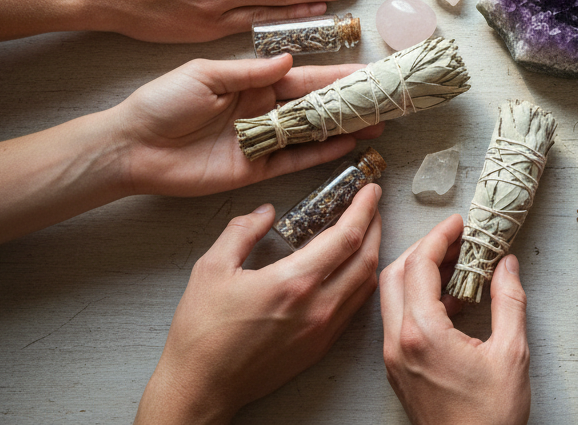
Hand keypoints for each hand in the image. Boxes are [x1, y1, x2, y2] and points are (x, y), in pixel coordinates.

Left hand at [113, 55, 383, 197]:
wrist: (131, 147)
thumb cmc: (160, 104)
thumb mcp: (204, 75)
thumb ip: (250, 71)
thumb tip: (290, 61)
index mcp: (252, 83)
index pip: (304, 77)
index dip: (336, 76)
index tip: (366, 72)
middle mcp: (263, 110)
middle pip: (317, 106)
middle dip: (350, 103)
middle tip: (384, 100)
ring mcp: (263, 141)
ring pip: (313, 134)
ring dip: (344, 129)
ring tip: (378, 125)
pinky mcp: (255, 170)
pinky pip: (296, 161)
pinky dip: (322, 154)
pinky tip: (348, 146)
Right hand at [135, 192, 381, 423]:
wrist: (202, 387)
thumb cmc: (202, 333)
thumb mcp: (211, 268)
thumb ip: (242, 231)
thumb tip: (266, 211)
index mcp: (293, 282)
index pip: (347, 236)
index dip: (364, 208)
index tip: (370, 190)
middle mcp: (317, 306)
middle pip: (366, 257)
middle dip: (375, 225)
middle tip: (372, 205)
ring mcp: (322, 330)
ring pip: (365, 283)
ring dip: (372, 252)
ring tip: (365, 231)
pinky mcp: (320, 346)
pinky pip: (353, 306)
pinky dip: (361, 280)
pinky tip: (351, 269)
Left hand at [381, 214, 529, 424]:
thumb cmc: (489, 418)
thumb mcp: (512, 353)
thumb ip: (509, 301)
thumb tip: (507, 266)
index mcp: (422, 334)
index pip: (418, 265)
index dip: (439, 236)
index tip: (459, 223)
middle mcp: (398, 343)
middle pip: (395, 274)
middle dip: (424, 248)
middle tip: (456, 238)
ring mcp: (395, 358)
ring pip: (393, 296)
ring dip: (420, 273)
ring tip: (458, 264)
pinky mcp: (399, 369)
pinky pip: (400, 319)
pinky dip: (420, 298)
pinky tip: (453, 299)